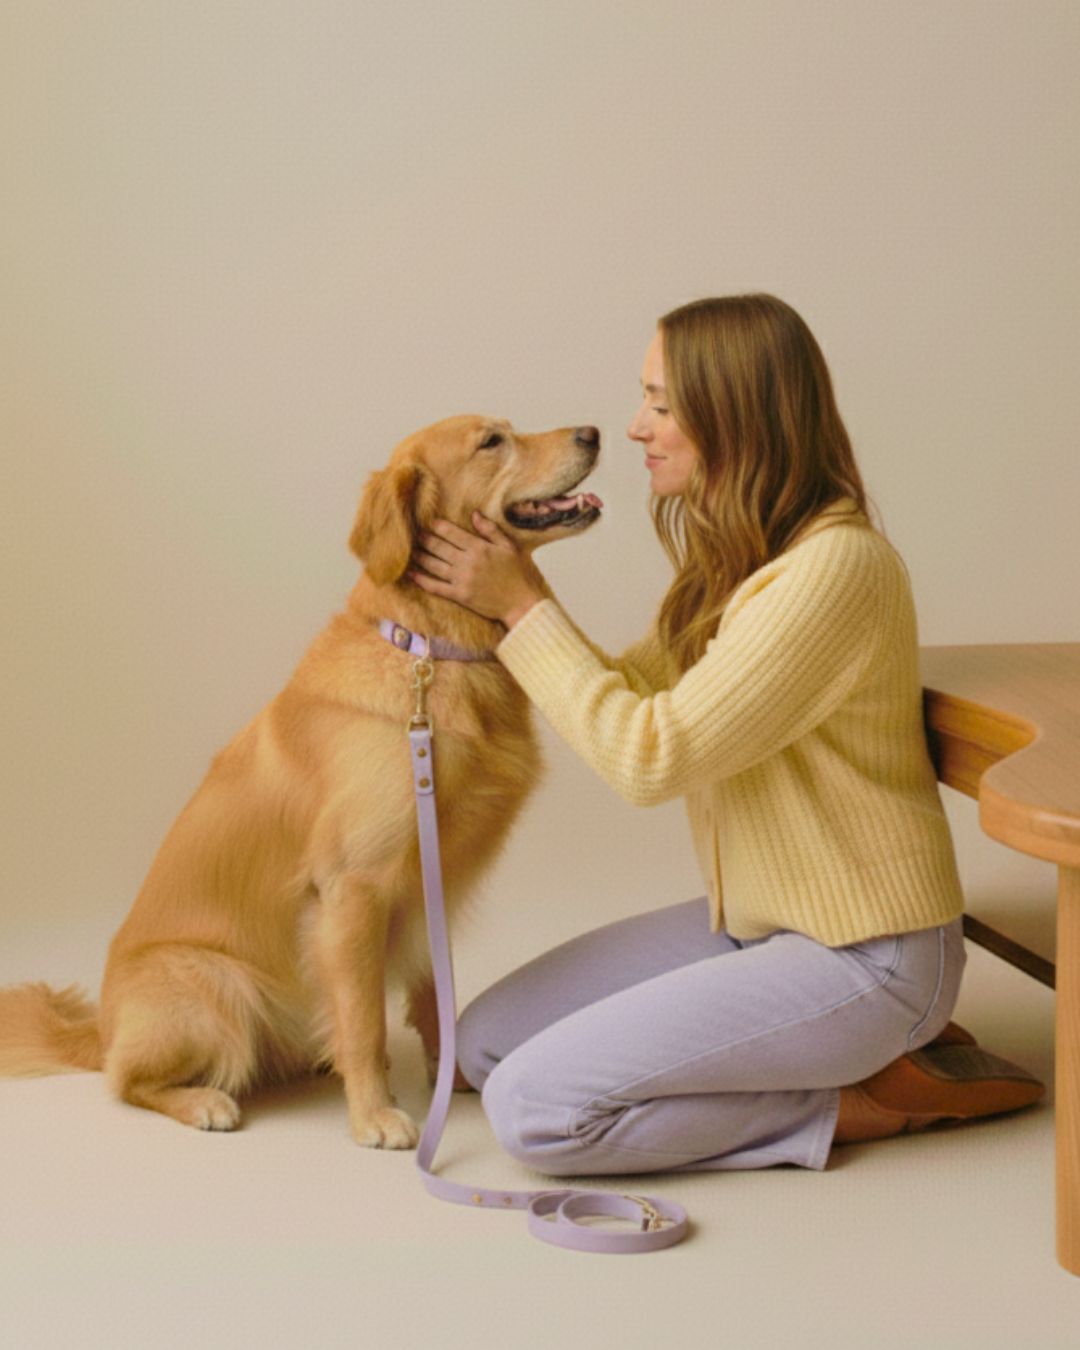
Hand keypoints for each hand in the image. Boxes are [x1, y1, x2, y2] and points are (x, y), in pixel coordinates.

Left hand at [409, 513, 545, 628]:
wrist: (520, 603)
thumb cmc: (516, 574)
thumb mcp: (508, 547)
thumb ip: (490, 530)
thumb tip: (474, 514)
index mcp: (479, 548)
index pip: (452, 533)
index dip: (438, 526)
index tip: (429, 522)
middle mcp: (467, 562)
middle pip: (438, 547)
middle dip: (424, 539)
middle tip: (415, 534)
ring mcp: (461, 579)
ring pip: (433, 565)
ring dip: (420, 556)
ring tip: (411, 550)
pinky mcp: (459, 595)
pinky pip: (435, 586)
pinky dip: (421, 580)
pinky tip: (411, 573)